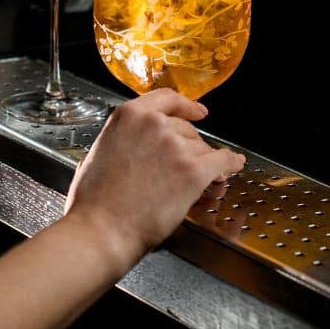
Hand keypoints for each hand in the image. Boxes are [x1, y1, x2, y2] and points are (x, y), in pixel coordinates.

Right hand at [62, 90, 245, 268]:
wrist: (102, 229)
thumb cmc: (94, 200)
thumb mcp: (102, 151)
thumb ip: (125, 138)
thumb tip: (138, 145)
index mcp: (129, 116)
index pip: (167, 99)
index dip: (186, 106)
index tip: (197, 111)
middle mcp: (155, 125)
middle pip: (186, 129)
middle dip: (188, 147)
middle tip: (184, 165)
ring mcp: (176, 147)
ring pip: (201, 148)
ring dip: (201, 162)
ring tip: (194, 180)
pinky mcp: (193, 172)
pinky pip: (222, 161)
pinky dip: (231, 163)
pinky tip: (235, 165)